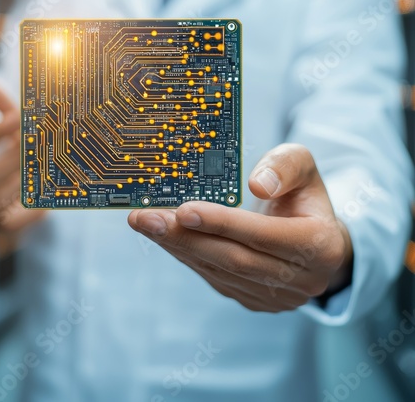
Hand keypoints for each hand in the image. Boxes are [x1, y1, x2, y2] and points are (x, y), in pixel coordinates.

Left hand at [128, 144, 352, 312]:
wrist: (315, 238)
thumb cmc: (305, 197)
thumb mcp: (304, 167)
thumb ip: (286, 166)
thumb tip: (257, 185)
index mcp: (320, 246)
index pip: (264, 235)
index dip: (223, 223)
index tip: (183, 210)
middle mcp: (300, 280)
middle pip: (235, 260)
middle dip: (186, 238)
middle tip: (146, 218)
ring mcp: (275, 297)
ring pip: (219, 271)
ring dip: (178, 247)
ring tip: (147, 224)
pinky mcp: (254, 299)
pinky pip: (214, 277)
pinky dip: (187, 255)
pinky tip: (165, 237)